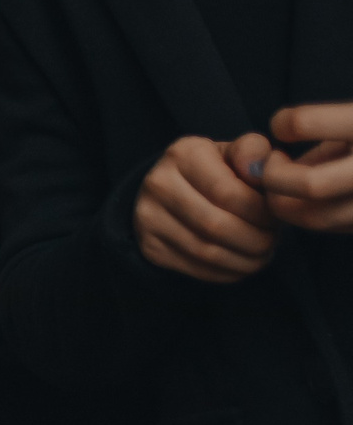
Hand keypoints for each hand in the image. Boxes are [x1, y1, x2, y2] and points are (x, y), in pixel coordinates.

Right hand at [134, 135, 275, 281]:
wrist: (174, 190)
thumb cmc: (219, 171)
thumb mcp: (237, 153)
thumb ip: (255, 152)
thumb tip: (259, 171)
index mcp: (183, 154)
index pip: (228, 193)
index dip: (261, 213)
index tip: (276, 218)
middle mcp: (158, 183)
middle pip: (216, 226)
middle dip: (256, 239)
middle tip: (272, 240)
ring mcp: (148, 217)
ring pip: (207, 252)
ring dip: (245, 260)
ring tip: (262, 253)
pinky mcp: (150, 246)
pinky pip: (197, 269)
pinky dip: (228, 272)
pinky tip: (242, 262)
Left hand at [249, 104, 352, 230]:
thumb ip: (319, 131)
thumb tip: (269, 161)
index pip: (303, 122)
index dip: (285, 122)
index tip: (282, 124)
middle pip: (309, 185)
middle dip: (274, 177)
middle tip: (271, 164)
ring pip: (317, 217)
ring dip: (286, 201)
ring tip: (285, 181)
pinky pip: (333, 226)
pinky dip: (311, 215)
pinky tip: (312, 198)